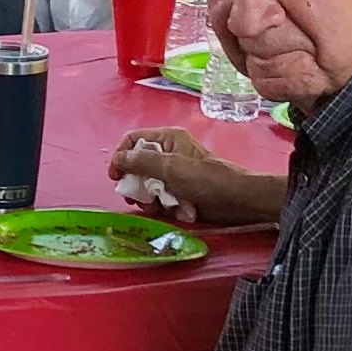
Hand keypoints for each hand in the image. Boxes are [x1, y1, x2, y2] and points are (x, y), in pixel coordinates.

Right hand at [106, 125, 270, 228]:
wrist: (236, 200)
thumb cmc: (206, 179)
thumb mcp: (171, 168)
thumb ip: (141, 162)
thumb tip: (117, 159)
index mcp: (167, 138)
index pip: (133, 141)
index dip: (121, 157)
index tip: (116, 177)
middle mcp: (168, 153)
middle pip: (136, 166)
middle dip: (135, 184)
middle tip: (138, 199)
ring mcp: (173, 173)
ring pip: (146, 185)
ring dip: (148, 199)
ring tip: (156, 208)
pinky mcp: (178, 191)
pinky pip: (159, 197)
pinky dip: (162, 206)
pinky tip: (171, 211)